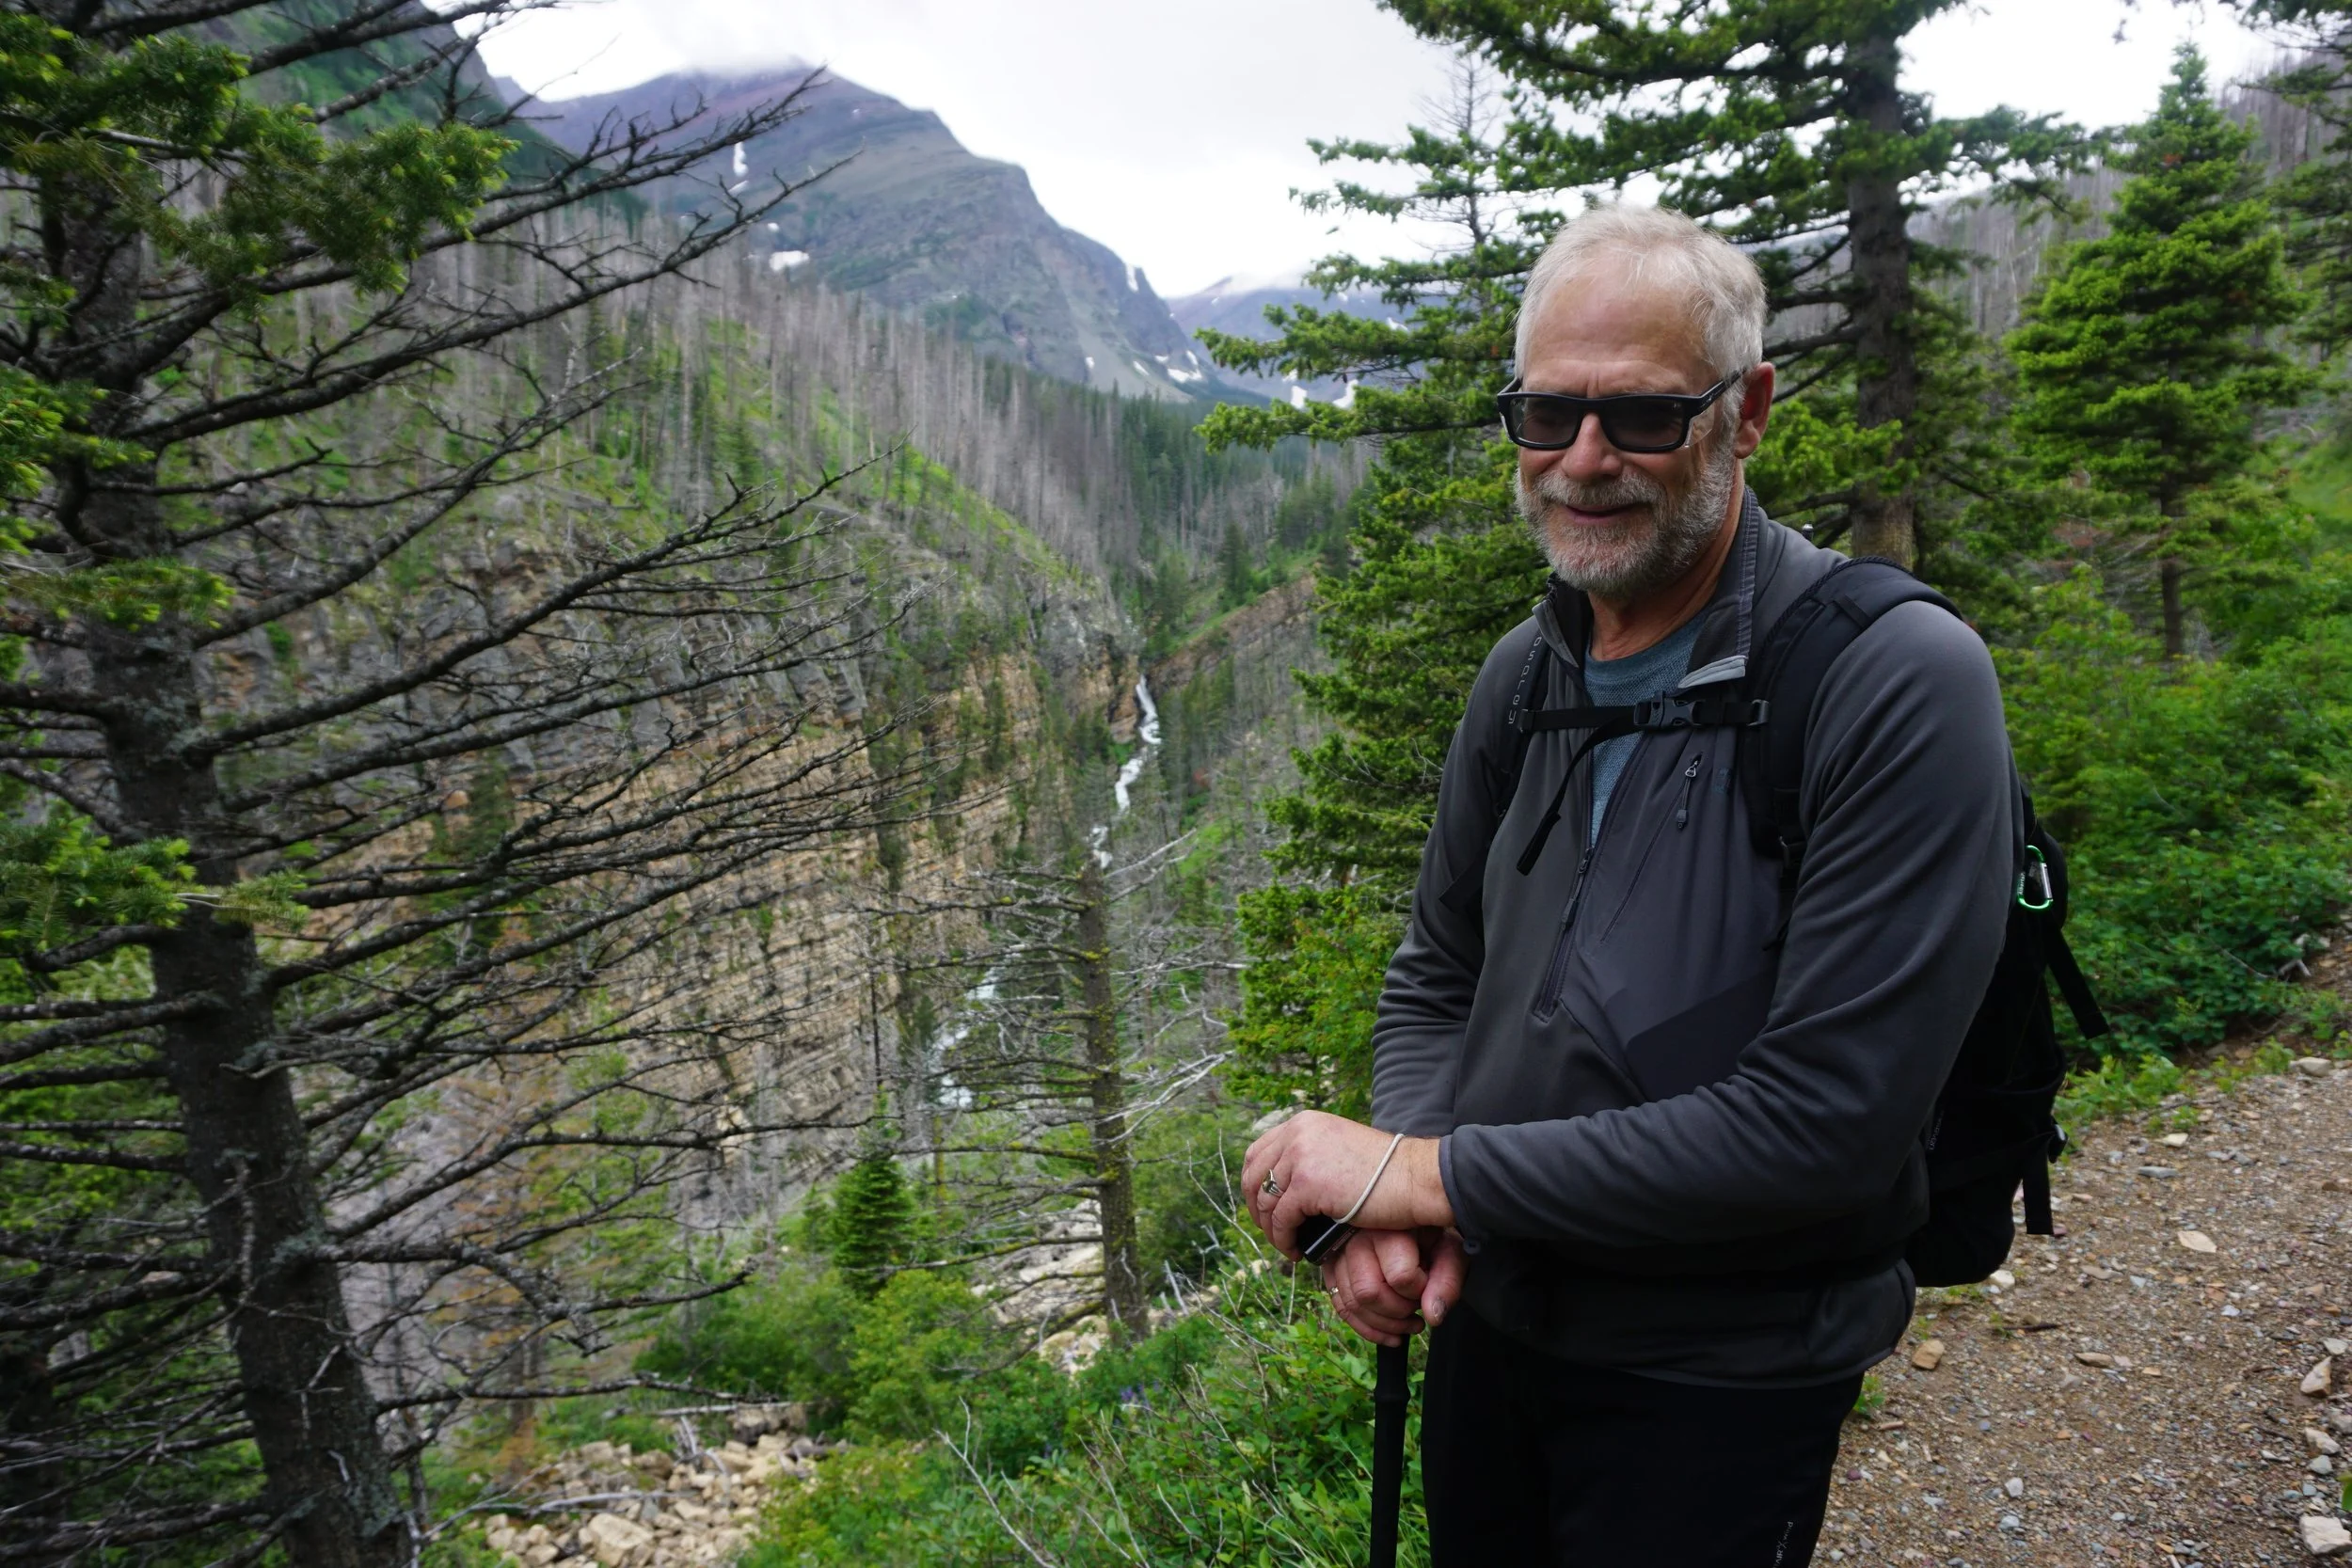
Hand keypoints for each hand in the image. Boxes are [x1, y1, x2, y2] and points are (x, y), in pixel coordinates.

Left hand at [1241, 1110, 1452, 1258]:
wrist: (1416, 1178)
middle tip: (1273, 1232)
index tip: (1264, 1208)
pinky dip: (1285, 1240)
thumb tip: (1282, 1184)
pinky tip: (1297, 1251)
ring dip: (1272, 1230)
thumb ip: (1311, 1155)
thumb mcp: (1340, 1148)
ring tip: (1288, 1245)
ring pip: (1266, 1202)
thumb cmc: (1387, 1172)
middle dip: (1257, 1210)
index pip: (1258, 1153)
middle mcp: (1297, 1134)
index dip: (1255, 1185)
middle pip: (1254, 1177)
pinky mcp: (1307, 1184)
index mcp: (1304, 1123)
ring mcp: (1300, 1157)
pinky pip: (1281, 1220)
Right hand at [1321, 1227, 1470, 1346]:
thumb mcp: (1450, 1252)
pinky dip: (1369, 1330)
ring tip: (1410, 1322)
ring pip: (1352, 1304)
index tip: (1429, 1285)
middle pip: (1368, 1293)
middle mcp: (1356, 1240)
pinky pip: (1342, 1309)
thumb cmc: (1431, 1237)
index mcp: (1387, 1229)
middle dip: (1398, 1312)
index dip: (1419, 1292)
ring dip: (1385, 1325)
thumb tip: (1432, 1316)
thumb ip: (1447, 1282)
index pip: (1399, 1277)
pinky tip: (1393, 1335)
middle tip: (1418, 1308)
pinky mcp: (1332, 1271)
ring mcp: (1339, 1256)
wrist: (1409, 1220)